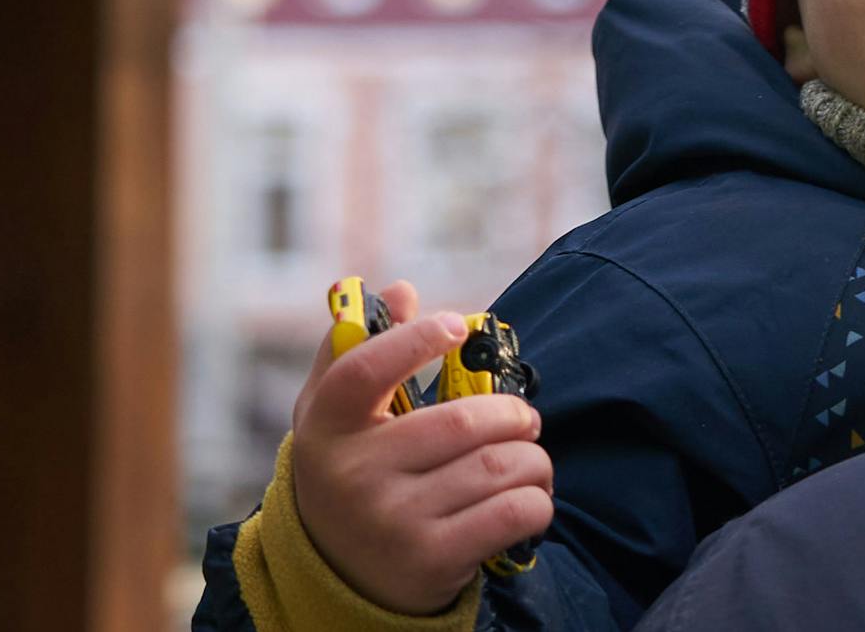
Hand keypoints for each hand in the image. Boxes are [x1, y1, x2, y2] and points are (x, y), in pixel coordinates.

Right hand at [288, 280, 555, 615]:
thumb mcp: (335, 417)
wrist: (341, 575)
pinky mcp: (432, 558)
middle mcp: (353, 475)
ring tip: (531, 459)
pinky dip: (537, 498)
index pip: (365, 371)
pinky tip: (530, 496)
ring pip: (498, 467)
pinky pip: (512, 512)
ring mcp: (392, 520)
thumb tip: (403, 289)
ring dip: (533, 459)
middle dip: (513, 415)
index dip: (414, 340)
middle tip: (524, 419)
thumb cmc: (350, 474)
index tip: (457, 325)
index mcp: (326, 428)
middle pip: (462, 423)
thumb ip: (358, 349)